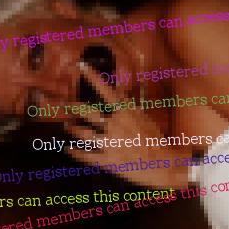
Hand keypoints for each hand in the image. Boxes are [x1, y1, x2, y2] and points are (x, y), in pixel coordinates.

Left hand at [64, 62, 188, 188]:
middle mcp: (115, 125)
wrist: (164, 163)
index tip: (80, 65)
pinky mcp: (107, 161)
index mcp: (125, 112)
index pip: (106, 89)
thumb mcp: (143, 116)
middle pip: (87, 111)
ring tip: (67, 125)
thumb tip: (118, 88)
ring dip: (72, 128)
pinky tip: (68, 149)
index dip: (92, 76)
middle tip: (64, 103)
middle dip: (73, 106)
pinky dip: (75, 152)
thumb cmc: (155, 138)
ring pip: (83, 133)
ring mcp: (110, 143)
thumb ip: (128, 103)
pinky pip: (86, 155)